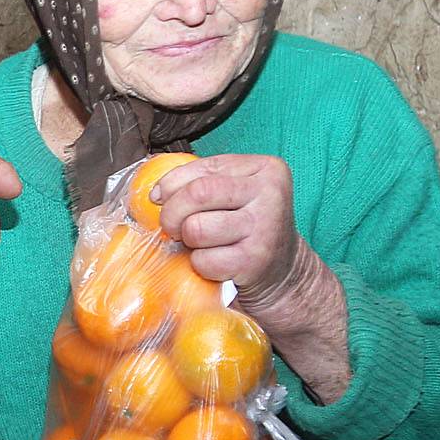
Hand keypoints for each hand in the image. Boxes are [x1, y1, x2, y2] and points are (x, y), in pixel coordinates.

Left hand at [155, 153, 301, 301]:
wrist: (283, 272)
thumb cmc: (249, 229)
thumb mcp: (237, 196)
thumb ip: (203, 183)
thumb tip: (156, 195)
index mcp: (266, 168)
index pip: (204, 167)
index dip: (171, 184)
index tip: (160, 199)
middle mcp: (270, 193)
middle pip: (198, 193)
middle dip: (172, 213)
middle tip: (172, 227)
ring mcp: (265, 227)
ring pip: (196, 228)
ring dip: (189, 242)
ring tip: (201, 245)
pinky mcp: (255, 260)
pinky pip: (204, 260)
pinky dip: (200, 265)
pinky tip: (216, 262)